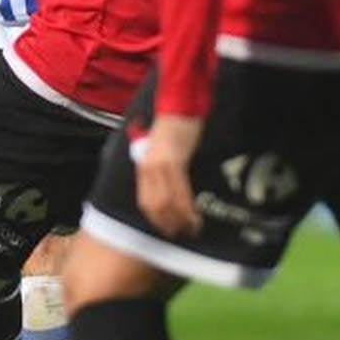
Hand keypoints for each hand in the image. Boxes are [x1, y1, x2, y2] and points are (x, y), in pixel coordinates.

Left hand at [136, 114, 203, 239]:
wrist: (179, 106)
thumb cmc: (173, 127)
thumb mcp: (161, 150)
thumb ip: (161, 169)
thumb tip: (169, 189)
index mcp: (144, 166)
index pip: (145, 201)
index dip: (156, 219)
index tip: (168, 230)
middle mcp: (148, 168)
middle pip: (155, 205)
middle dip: (169, 223)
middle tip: (182, 234)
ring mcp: (160, 165)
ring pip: (168, 201)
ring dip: (181, 218)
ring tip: (192, 228)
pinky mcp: (174, 160)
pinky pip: (180, 189)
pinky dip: (187, 205)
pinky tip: (195, 214)